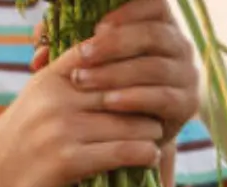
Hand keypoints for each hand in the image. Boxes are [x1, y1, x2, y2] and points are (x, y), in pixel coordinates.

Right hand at [0, 45, 164, 186]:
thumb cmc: (24, 133)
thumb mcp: (41, 93)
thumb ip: (73, 75)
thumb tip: (117, 58)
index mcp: (54, 77)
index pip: (107, 59)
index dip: (136, 70)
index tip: (150, 84)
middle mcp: (58, 99)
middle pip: (127, 93)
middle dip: (149, 105)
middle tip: (159, 114)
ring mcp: (63, 130)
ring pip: (132, 124)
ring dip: (152, 133)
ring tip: (155, 137)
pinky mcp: (70, 161)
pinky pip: (125, 152)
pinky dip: (146, 155)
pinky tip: (149, 157)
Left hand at [31, 0, 200, 147]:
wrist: (134, 133)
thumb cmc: (108, 84)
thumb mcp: (89, 59)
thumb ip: (67, 42)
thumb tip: (39, 36)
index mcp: (159, 24)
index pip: (154, 3)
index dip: (128, 10)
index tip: (97, 25)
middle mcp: (179, 45)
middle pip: (153, 34)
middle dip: (114, 44)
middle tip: (82, 56)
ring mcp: (187, 75)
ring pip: (156, 67)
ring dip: (117, 73)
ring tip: (85, 82)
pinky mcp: (187, 104)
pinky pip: (164, 97)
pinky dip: (135, 99)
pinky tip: (109, 102)